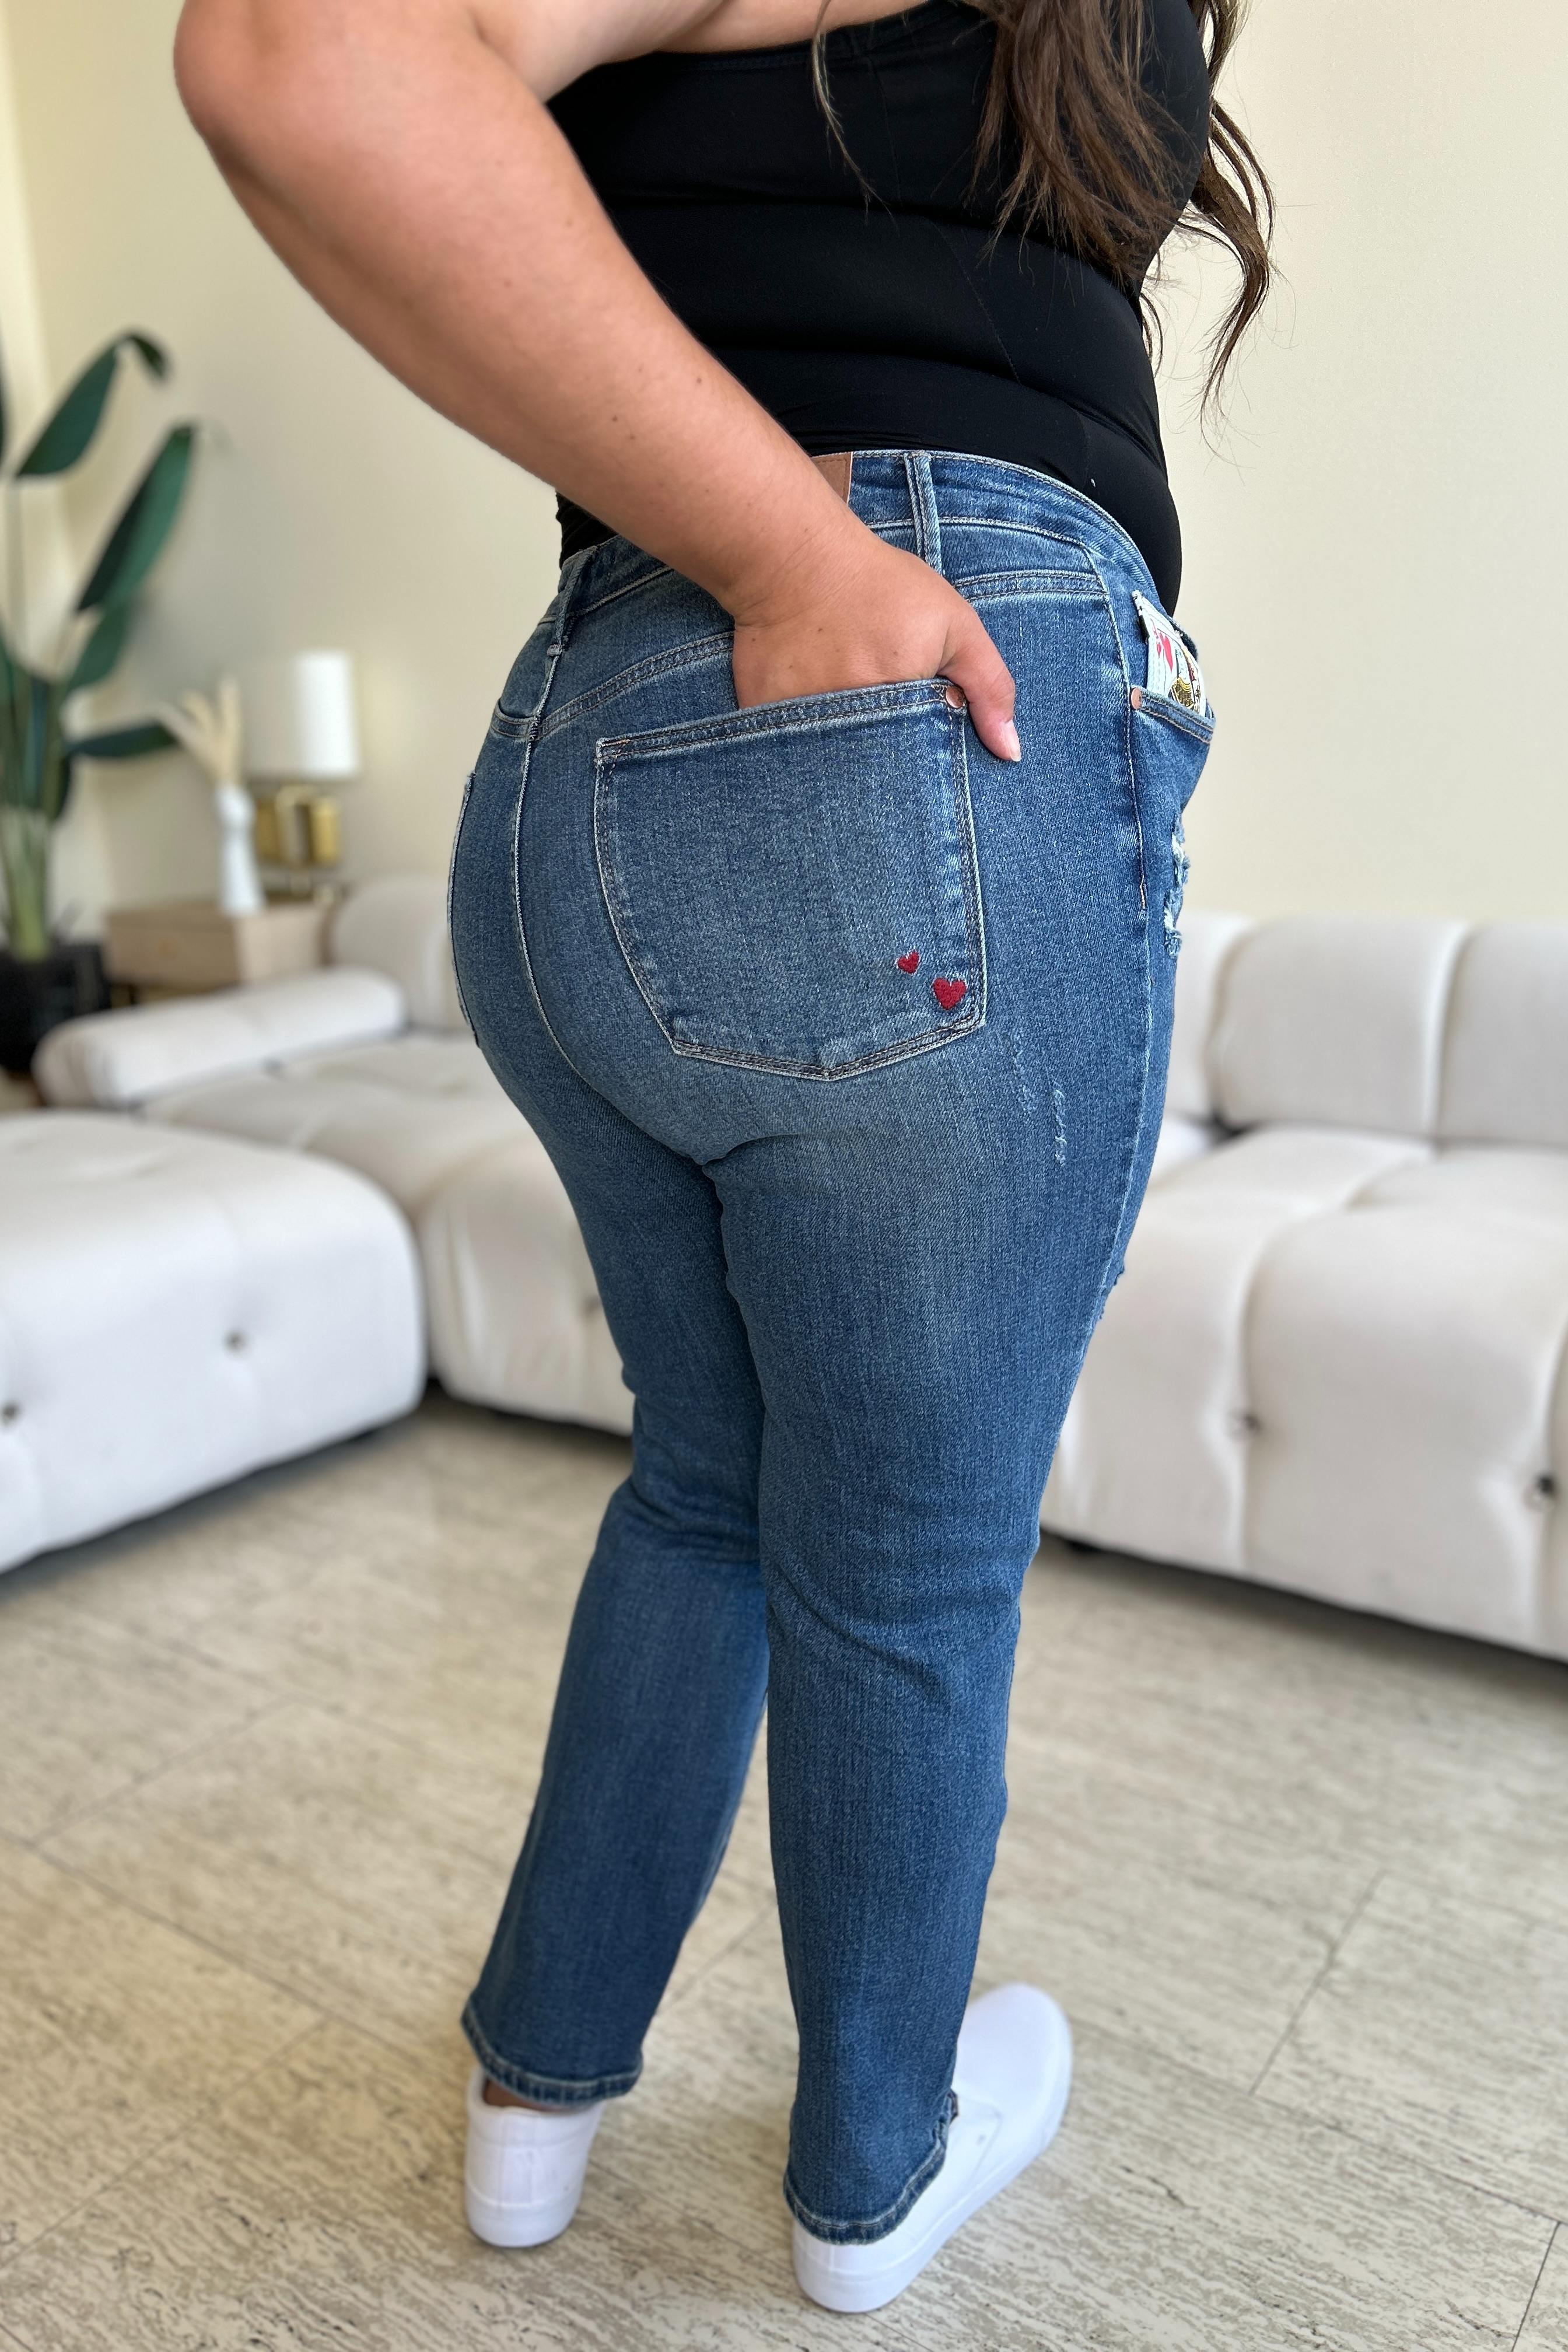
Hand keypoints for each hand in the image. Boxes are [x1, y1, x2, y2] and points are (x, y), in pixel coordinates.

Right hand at [729, 519, 1020, 761]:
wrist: (792, 560)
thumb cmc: (880, 586)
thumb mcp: (953, 624)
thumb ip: (990, 686)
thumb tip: (1010, 754)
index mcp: (904, 696)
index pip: (928, 759)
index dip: (929, 745)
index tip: (915, 713)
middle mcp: (854, 716)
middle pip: (883, 773)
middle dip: (887, 754)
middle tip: (873, 696)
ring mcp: (805, 721)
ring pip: (837, 768)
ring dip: (846, 752)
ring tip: (841, 699)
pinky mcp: (765, 718)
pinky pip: (789, 754)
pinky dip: (802, 744)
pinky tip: (806, 705)